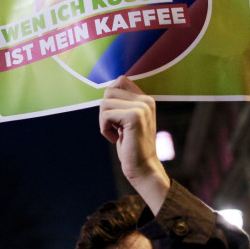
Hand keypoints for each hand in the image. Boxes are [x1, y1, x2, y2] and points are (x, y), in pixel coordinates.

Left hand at [99, 76, 169, 211]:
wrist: (143, 168)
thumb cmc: (131, 146)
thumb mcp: (126, 121)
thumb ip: (121, 104)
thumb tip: (107, 90)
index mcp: (145, 99)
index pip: (120, 80)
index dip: (110, 96)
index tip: (114, 116)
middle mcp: (146, 100)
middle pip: (109, 91)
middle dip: (104, 111)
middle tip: (113, 127)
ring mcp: (142, 108)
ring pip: (105, 103)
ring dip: (103, 121)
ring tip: (115, 133)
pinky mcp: (135, 117)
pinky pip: (106, 115)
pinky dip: (104, 129)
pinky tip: (115, 139)